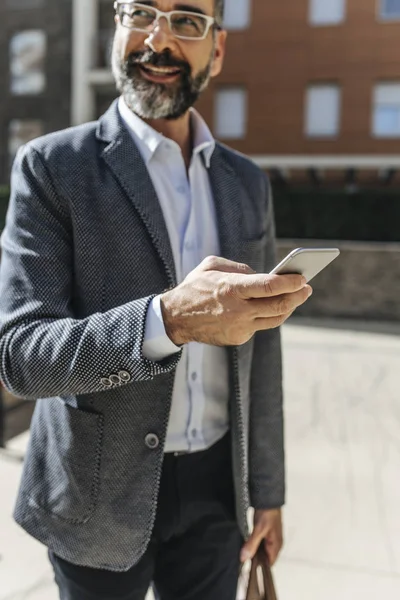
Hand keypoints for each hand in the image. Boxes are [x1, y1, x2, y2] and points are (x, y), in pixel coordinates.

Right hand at [160, 256, 311, 346]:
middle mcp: (237, 310)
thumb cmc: (195, 287)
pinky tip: (271, 307)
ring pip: (274, 319)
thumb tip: (262, 276)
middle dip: (297, 296)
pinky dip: (266, 316)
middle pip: (278, 305)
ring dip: (288, 308)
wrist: (175, 318)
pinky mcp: (238, 338)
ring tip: (295, 297)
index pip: (269, 286)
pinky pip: (259, 326)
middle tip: (306, 288)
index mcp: (231, 288)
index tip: (303, 278)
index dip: (290, 282)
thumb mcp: (212, 266)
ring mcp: (239, 327)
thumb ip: (239, 269)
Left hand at [240, 509, 282, 566]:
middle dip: (256, 557)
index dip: (259, 565)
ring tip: (246, 546)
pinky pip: (261, 542)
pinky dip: (255, 542)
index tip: (248, 564)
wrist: (269, 499)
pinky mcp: (267, 532)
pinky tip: (249, 539)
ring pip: (262, 550)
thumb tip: (244, 557)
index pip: (269, 563)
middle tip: (244, 554)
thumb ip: (251, 545)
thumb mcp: (258, 530)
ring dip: (254, 549)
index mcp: (277, 545)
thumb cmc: (268, 512)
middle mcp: (276, 543)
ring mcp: (272, 538)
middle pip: (265, 557)